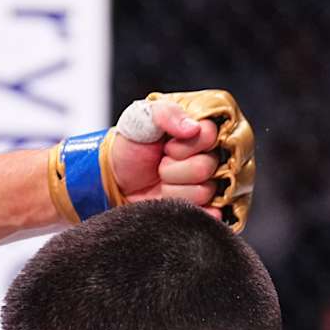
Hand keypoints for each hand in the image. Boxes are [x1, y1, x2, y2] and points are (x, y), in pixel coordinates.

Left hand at [107, 90, 256, 230]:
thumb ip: (167, 114)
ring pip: (203, 191)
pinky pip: (213, 214)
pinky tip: (175, 204)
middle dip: (173, 169)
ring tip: (163, 182)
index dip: (182, 146)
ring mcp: (210, 184)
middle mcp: (213, 157)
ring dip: (173, 189)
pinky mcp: (205, 208)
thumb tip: (193, 129)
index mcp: (203, 131)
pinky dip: (194, 212)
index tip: (166, 146)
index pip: (209, 136)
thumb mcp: (143, 118)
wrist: (117, 178)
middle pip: (206, 167)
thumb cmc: (133, 145)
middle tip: (161, 165)